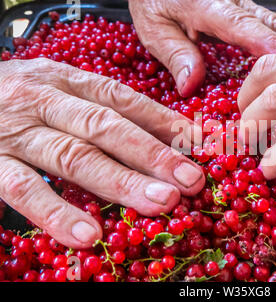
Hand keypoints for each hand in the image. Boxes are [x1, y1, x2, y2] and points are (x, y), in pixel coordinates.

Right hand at [0, 58, 204, 247]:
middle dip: (152, 155)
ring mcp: (16, 132)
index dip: (163, 122)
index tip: (199, 145)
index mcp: (67, 81)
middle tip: (190, 181)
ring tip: (160, 204)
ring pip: (73, 157)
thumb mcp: (62, 94)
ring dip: (120, 182)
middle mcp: (44, 101)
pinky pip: (22, 188)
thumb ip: (104, 112)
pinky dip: (56, 211)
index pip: (123, 99)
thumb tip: (168, 137)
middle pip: (106, 127)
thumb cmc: (18, 101)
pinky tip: (88, 234)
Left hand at [129, 0, 275, 96]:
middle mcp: (232, 2)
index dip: (263, 44)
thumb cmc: (155, 1)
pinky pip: (273, 25)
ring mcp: (244, 3)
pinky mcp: (247, 8)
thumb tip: (190, 84)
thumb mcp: (154, 28)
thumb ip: (174, 53)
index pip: (240, 25)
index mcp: (207, 5)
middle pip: (270, 24)